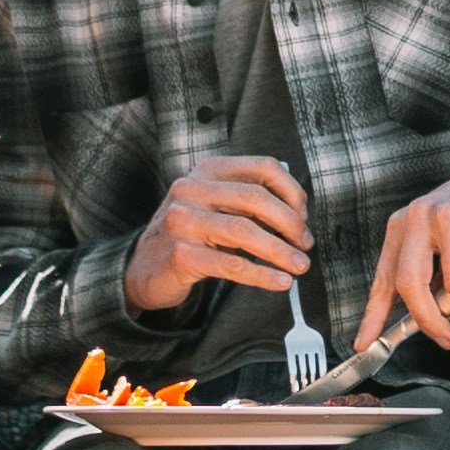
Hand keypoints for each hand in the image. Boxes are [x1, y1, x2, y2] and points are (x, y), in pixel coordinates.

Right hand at [127, 154, 311, 315]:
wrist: (143, 267)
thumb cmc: (191, 235)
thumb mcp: (215, 206)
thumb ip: (249, 203)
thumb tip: (298, 217)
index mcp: (207, 170)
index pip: (262, 168)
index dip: (291, 191)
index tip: (303, 215)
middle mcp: (191, 189)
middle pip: (256, 198)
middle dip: (290, 223)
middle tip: (305, 244)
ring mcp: (182, 221)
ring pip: (246, 232)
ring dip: (281, 251)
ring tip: (300, 265)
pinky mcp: (181, 255)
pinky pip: (232, 265)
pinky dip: (262, 275)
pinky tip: (280, 281)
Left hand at [358, 147, 449, 353]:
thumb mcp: (443, 238)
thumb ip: (432, 273)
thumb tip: (426, 320)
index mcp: (404, 224)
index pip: (384, 278)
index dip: (372, 316)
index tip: (364, 344)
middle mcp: (421, 216)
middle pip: (412, 285)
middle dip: (430, 323)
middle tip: (448, 340)